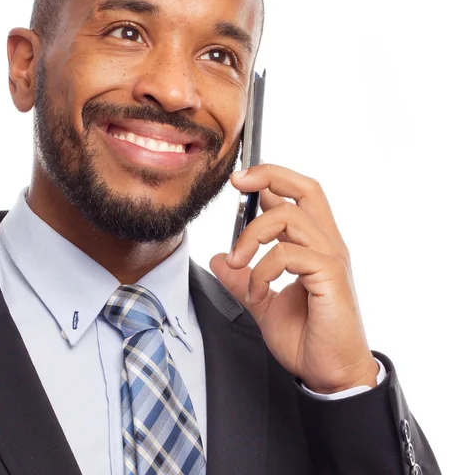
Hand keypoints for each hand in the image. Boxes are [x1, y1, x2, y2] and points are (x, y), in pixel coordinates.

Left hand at [210, 163, 378, 393]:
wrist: (330, 374)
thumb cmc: (306, 337)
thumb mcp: (263, 303)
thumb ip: (242, 279)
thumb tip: (219, 259)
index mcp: (314, 244)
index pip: (299, 195)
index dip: (271, 178)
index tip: (239, 180)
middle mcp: (327, 244)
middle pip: (306, 188)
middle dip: (270, 175)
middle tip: (238, 183)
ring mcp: (330, 258)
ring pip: (289, 218)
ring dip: (251, 237)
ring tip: (237, 263)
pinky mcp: (330, 276)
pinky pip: (288, 254)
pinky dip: (261, 269)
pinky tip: (256, 292)